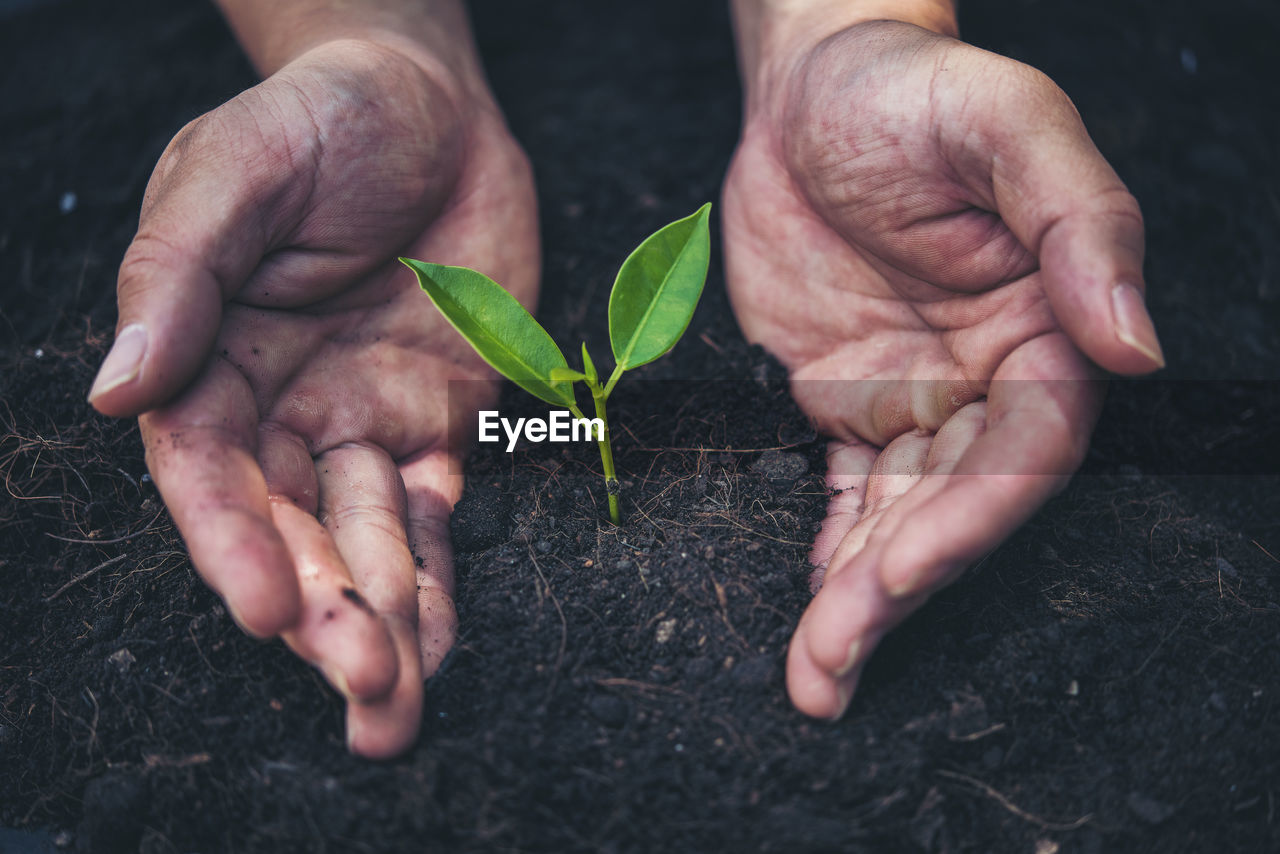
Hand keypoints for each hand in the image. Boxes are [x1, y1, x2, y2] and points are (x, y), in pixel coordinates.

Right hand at [89, 38, 537, 755]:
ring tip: (399, 699)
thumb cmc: (320, 119)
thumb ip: (176, 275)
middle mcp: (276, 407)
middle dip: (323, 613)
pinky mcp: (433, 422)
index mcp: (206, 359)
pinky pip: (430, 515)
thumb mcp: (235, 171)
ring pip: (361, 540)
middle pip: (290, 529)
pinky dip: (434, 577)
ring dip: (382, 621)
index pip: (207, 472)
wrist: (429, 104)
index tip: (267, 609)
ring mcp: (357, 421)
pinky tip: (440, 641)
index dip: (233, 543)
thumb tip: (112, 388)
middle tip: (364, 691)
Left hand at [723, 17, 1162, 718]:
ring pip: (896, 515)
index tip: (905, 571)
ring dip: (858, 597)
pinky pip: (841, 490)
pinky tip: (814, 611)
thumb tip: (1138, 344)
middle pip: (957, 505)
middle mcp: (987, 378)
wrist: (809, 86)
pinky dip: (828, 550)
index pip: (1027, 449)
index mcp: (1044, 326)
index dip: (973, 517)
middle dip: (900, 587)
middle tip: (835, 665)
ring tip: (817, 677)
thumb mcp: (1005, 124)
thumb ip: (1078, 224)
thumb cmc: (911, 87)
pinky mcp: (846, 399)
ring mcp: (916, 396)